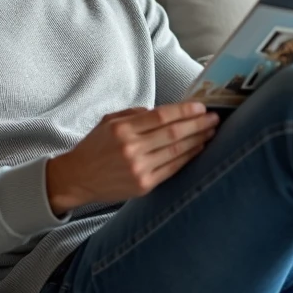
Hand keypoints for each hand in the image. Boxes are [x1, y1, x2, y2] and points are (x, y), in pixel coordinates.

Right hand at [47, 102, 219, 213]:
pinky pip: (172, 169)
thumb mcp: (110, 121)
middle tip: (215, 118)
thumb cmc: (95, 147)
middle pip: (173, 133)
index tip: (201, 107)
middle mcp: (131, 149)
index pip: (161, 116)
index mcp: (122, 129)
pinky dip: (189, 158)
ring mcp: (138, 169)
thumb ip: (137, 115)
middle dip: (198, 125)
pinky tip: (199, 149)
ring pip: (176, 151)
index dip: (184, 111)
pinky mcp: (144, 185)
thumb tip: (167, 113)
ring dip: (198, 140)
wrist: (77, 178)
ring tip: (212, 132)